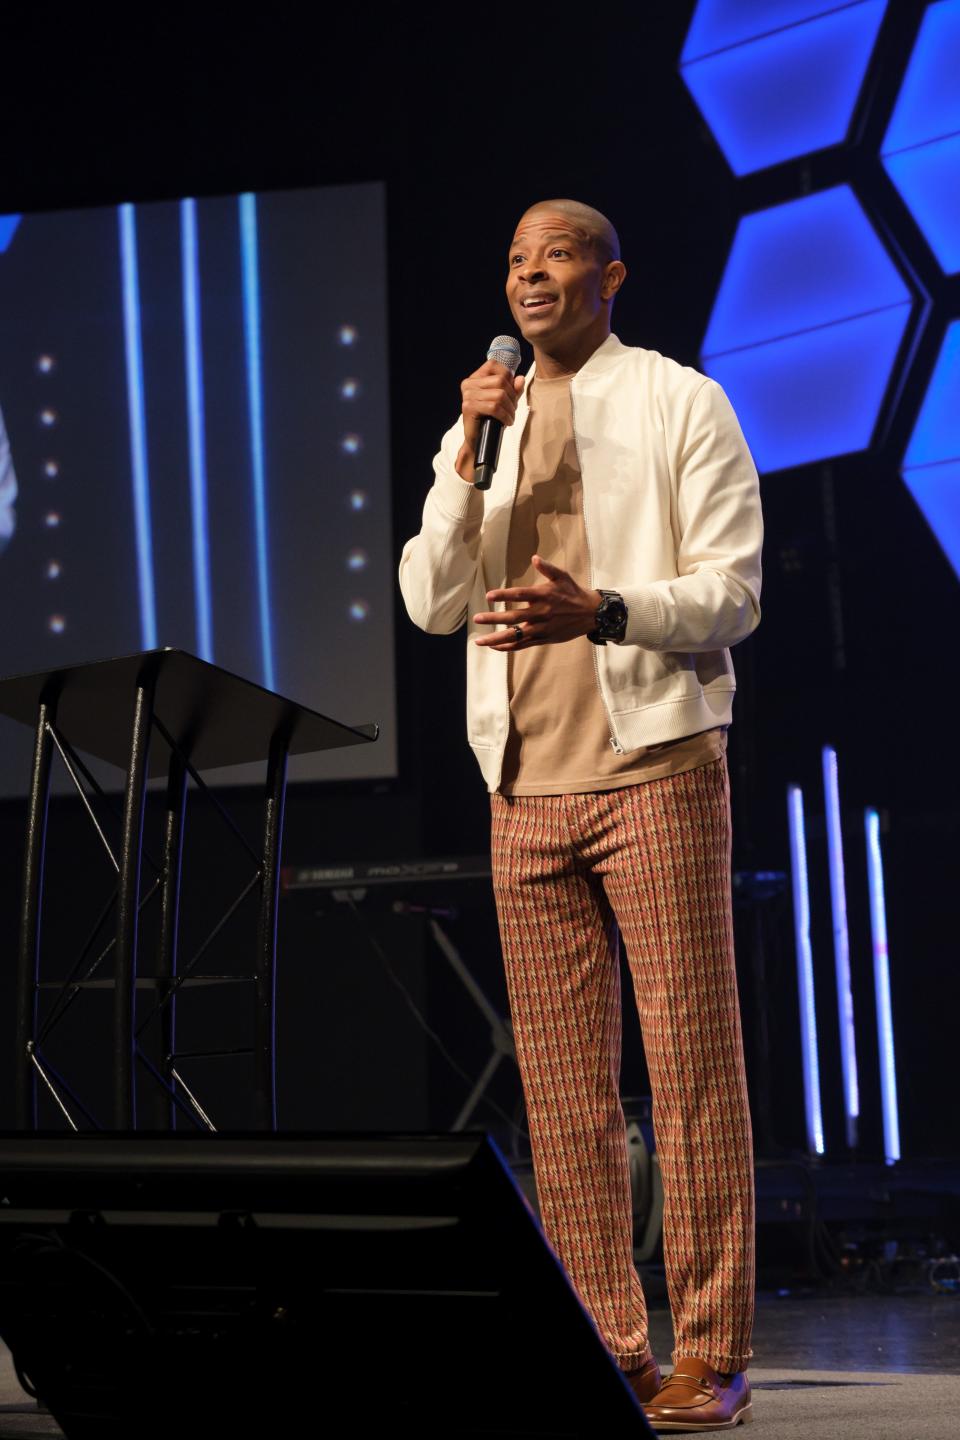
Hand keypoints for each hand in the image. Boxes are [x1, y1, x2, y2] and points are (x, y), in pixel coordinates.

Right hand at [456, 360, 525, 482]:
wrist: (479, 441)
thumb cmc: (491, 420)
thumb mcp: (505, 402)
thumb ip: (513, 389)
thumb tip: (520, 379)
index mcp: (475, 378)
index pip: (494, 365)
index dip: (507, 376)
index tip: (511, 391)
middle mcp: (469, 384)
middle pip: (501, 380)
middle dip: (513, 396)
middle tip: (513, 409)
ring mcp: (467, 395)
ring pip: (499, 395)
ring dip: (510, 408)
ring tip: (511, 417)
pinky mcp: (469, 407)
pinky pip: (494, 407)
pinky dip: (505, 416)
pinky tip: (507, 422)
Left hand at [472, 555, 600, 648]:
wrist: (591, 614)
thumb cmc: (573, 593)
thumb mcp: (562, 576)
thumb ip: (547, 568)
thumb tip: (534, 558)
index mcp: (543, 596)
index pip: (519, 595)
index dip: (504, 595)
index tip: (488, 596)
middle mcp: (540, 613)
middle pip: (513, 618)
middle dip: (493, 619)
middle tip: (477, 619)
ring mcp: (541, 628)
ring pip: (516, 635)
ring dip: (496, 639)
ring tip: (479, 640)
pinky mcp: (543, 639)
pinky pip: (523, 645)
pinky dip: (508, 647)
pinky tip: (495, 647)